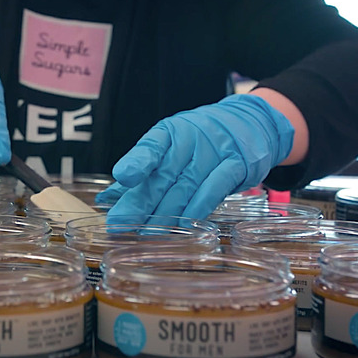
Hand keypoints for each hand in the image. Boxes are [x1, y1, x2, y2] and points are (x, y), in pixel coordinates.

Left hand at [96, 94, 293, 218]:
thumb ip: (141, 171)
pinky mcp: (236, 165)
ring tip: (146, 234)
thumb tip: (107, 198)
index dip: (137, 162)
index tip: (123, 178)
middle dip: (140, 201)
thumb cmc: (201, 139)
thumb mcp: (171, 146)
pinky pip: (215, 188)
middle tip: (120, 223)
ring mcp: (215, 151)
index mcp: (169, 132)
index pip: (151, 145)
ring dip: (166, 213)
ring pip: (186, 185)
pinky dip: (198, 208)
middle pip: (163, 174)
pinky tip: (184, 225)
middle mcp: (190, 139)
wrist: (250, 123)